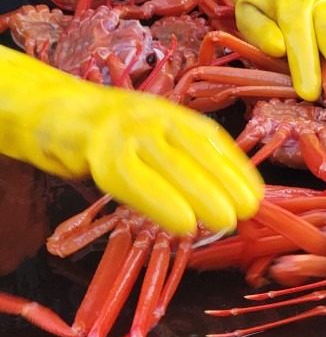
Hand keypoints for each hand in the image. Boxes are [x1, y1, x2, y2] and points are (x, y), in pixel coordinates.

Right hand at [0, 47, 262, 235]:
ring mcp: (125, 130)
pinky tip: (184, 223)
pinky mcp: (98, 152)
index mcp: (172, 114)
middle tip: (248, 211)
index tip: (257, 194)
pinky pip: (134, 180)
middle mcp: (153, 115)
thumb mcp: (156, 139)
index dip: (237, 167)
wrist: (56, 113)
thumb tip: (228, 199)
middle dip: (226, 180)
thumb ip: (186, 162)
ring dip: (201, 193)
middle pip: (195, 149)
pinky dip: (162, 203)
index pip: (212, 139)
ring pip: (169, 163)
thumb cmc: (116, 136)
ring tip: (225, 220)